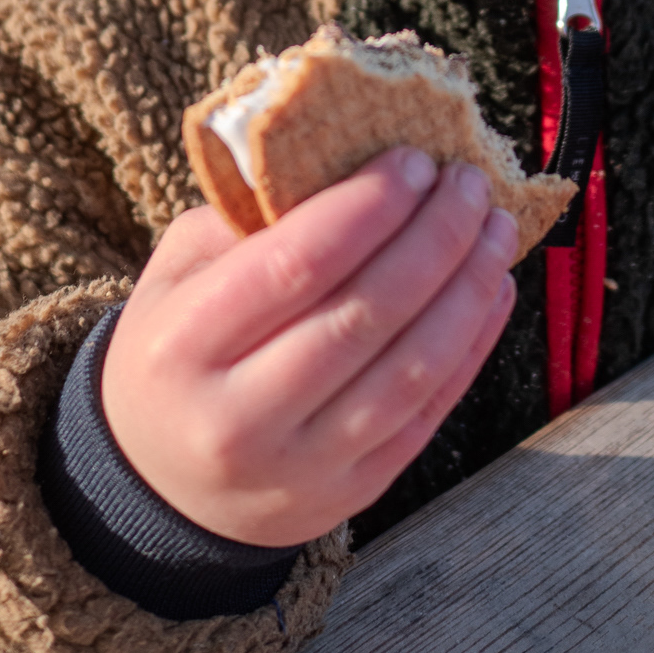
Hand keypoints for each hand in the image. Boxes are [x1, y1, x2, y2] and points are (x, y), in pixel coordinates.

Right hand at [100, 151, 518, 547]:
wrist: (159, 485)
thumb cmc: (175, 351)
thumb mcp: (175, 276)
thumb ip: (247, 221)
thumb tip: (350, 166)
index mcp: (182, 347)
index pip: (295, 264)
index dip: (367, 207)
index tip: (412, 160)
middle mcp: (239, 418)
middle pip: (363, 314)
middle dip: (432, 237)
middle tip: (466, 181)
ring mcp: (301, 466)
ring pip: (410, 369)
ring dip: (466, 289)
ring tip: (494, 228)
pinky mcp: (352, 492)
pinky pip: (427, 412)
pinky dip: (471, 344)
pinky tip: (492, 290)